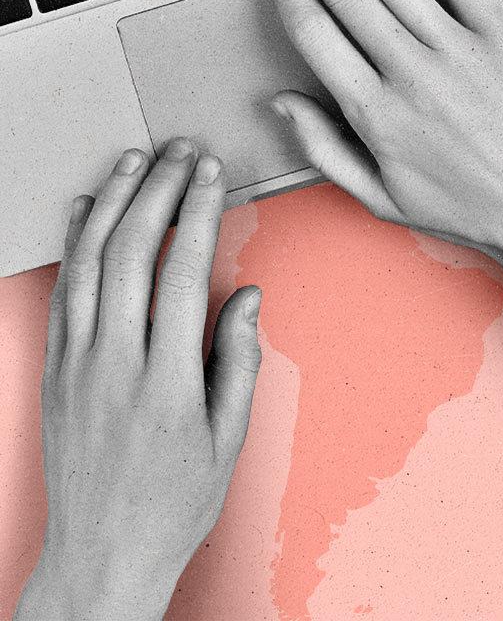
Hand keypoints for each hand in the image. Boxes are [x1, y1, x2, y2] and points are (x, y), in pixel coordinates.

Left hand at [17, 142, 261, 620]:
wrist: (101, 552)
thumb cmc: (173, 502)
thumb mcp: (229, 437)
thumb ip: (238, 360)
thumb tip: (246, 297)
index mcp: (167, 379)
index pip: (182, 271)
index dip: (197, 212)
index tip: (211, 173)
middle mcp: (113, 363)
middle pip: (132, 251)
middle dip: (159, 190)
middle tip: (181, 152)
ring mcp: (75, 364)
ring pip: (88, 261)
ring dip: (112, 203)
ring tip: (135, 162)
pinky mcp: (54, 371)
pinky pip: (62, 291)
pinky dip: (74, 243)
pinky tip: (87, 211)